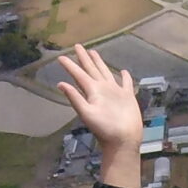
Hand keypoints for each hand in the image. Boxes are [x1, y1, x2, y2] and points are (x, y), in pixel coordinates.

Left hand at [53, 44, 144, 187]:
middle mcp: (102, 89)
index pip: (79, 75)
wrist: (123, 141)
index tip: (61, 57)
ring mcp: (115, 92)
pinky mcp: (127, 97)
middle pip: (91, 70)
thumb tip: (60, 84)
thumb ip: (75, 98)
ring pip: (106, 72)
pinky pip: (126, 84)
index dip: (70, 66)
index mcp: (92, 92)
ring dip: (99, 63)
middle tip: (77, 46)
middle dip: (84, 58)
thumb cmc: (105, 129)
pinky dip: (125, 77)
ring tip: (94, 52)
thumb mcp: (87, 113)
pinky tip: (123, 72)